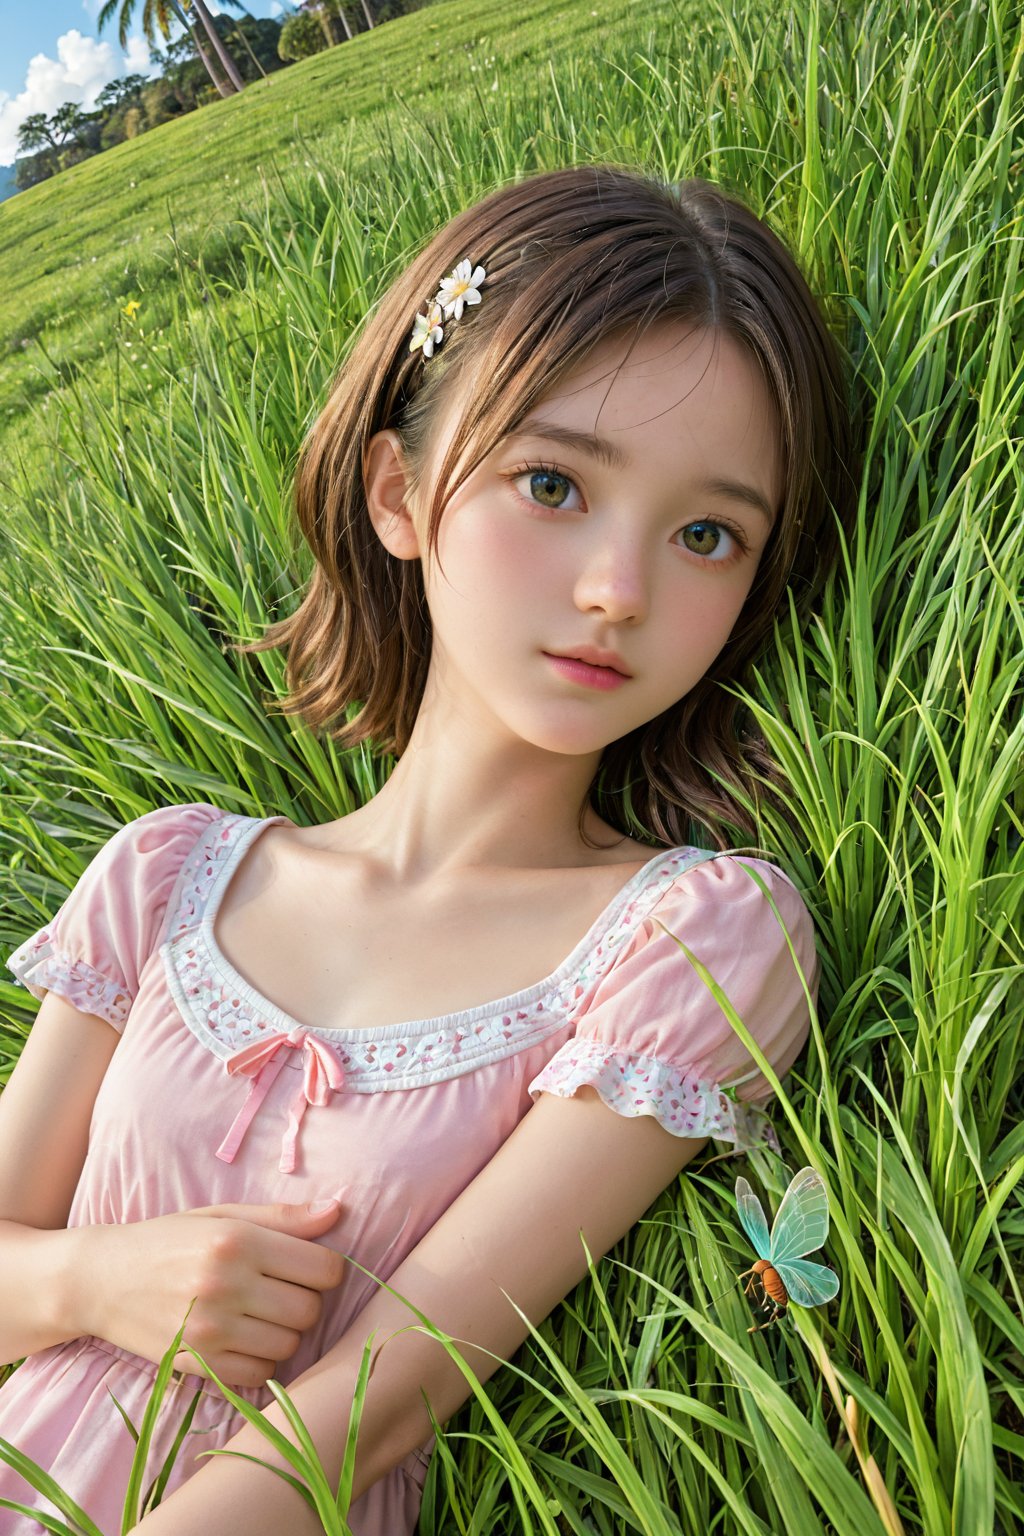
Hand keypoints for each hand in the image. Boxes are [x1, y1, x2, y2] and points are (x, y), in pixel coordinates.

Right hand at [75, 1199, 345, 1387]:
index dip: (323, 1267)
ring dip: (284, 1331)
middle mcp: (226, 1285)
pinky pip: (261, 1373)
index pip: (323, 1267)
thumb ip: (283, 1217)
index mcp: (237, 1241)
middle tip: (280, 1290)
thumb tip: (338, 1211)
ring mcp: (211, 1330)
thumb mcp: (222, 1216)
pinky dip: (262, 1359)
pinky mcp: (197, 1364)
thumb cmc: (168, 1240)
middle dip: (304, 1299)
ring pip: (290, 1344)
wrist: (100, 1280)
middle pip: (310, 1309)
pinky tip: (244, 1338)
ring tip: (259, 1313)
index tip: (306, 1266)